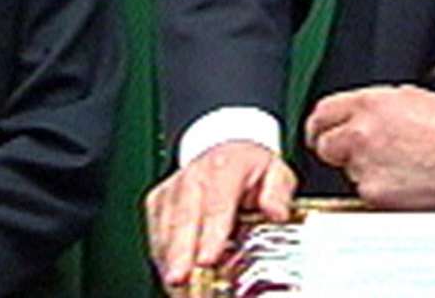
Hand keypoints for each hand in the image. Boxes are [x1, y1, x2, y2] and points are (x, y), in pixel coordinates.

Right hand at [144, 140, 296, 292]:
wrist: (225, 151)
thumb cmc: (249, 167)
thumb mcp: (275, 172)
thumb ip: (278, 192)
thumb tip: (277, 213)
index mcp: (224, 167)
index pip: (215, 205)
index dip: (210, 235)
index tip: (207, 259)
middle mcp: (193, 177)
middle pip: (182, 220)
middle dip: (180, 255)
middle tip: (181, 281)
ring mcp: (172, 190)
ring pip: (165, 230)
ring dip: (171, 262)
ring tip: (180, 289)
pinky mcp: (157, 203)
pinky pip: (156, 235)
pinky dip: (164, 259)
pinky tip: (175, 279)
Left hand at [304, 85, 434, 208]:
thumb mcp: (408, 97)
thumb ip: (373, 106)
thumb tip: (354, 114)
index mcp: (369, 103)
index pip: (321, 113)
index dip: (320, 126)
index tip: (322, 132)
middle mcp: (361, 132)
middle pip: (324, 145)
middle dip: (335, 149)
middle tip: (355, 153)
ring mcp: (365, 165)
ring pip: (347, 170)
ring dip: (362, 168)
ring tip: (397, 162)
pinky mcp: (374, 193)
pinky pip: (364, 191)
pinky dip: (378, 187)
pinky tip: (402, 178)